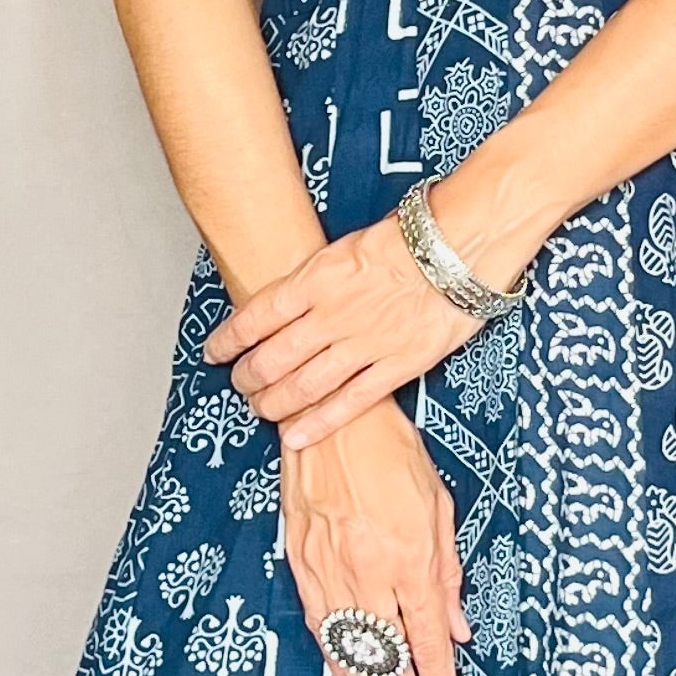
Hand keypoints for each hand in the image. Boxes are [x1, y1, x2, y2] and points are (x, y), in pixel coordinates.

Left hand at [204, 199, 484, 449]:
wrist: (460, 246)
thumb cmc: (409, 239)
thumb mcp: (345, 248)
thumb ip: (315, 279)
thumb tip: (289, 302)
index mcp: (316, 279)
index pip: (256, 316)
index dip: (229, 339)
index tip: (215, 352)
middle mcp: (332, 315)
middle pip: (272, 357)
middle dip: (247, 376)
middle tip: (237, 384)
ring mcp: (364, 344)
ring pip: (303, 386)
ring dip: (273, 403)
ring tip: (259, 409)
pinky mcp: (396, 366)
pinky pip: (349, 403)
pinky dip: (317, 424)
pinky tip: (294, 436)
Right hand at [281, 405, 467, 675]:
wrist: (330, 419)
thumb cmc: (389, 452)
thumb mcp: (439, 506)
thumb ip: (448, 573)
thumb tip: (457, 628)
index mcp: (409, 558)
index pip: (427, 639)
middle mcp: (369, 572)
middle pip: (388, 655)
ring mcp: (330, 570)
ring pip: (350, 648)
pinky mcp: (301, 562)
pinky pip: (319, 623)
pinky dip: (334, 657)